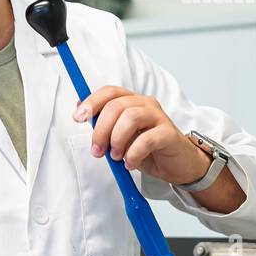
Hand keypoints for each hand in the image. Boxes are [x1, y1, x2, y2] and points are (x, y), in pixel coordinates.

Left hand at [75, 86, 210, 185]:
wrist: (177, 164)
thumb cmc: (147, 149)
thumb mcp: (119, 137)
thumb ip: (104, 124)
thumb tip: (80, 112)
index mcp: (131, 102)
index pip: (109, 92)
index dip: (92, 102)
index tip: (78, 118)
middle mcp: (145, 104)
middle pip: (116, 106)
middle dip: (101, 129)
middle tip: (97, 150)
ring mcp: (159, 117)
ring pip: (131, 117)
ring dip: (117, 139)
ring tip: (115, 156)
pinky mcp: (169, 133)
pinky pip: (147, 139)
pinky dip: (133, 153)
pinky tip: (130, 163)